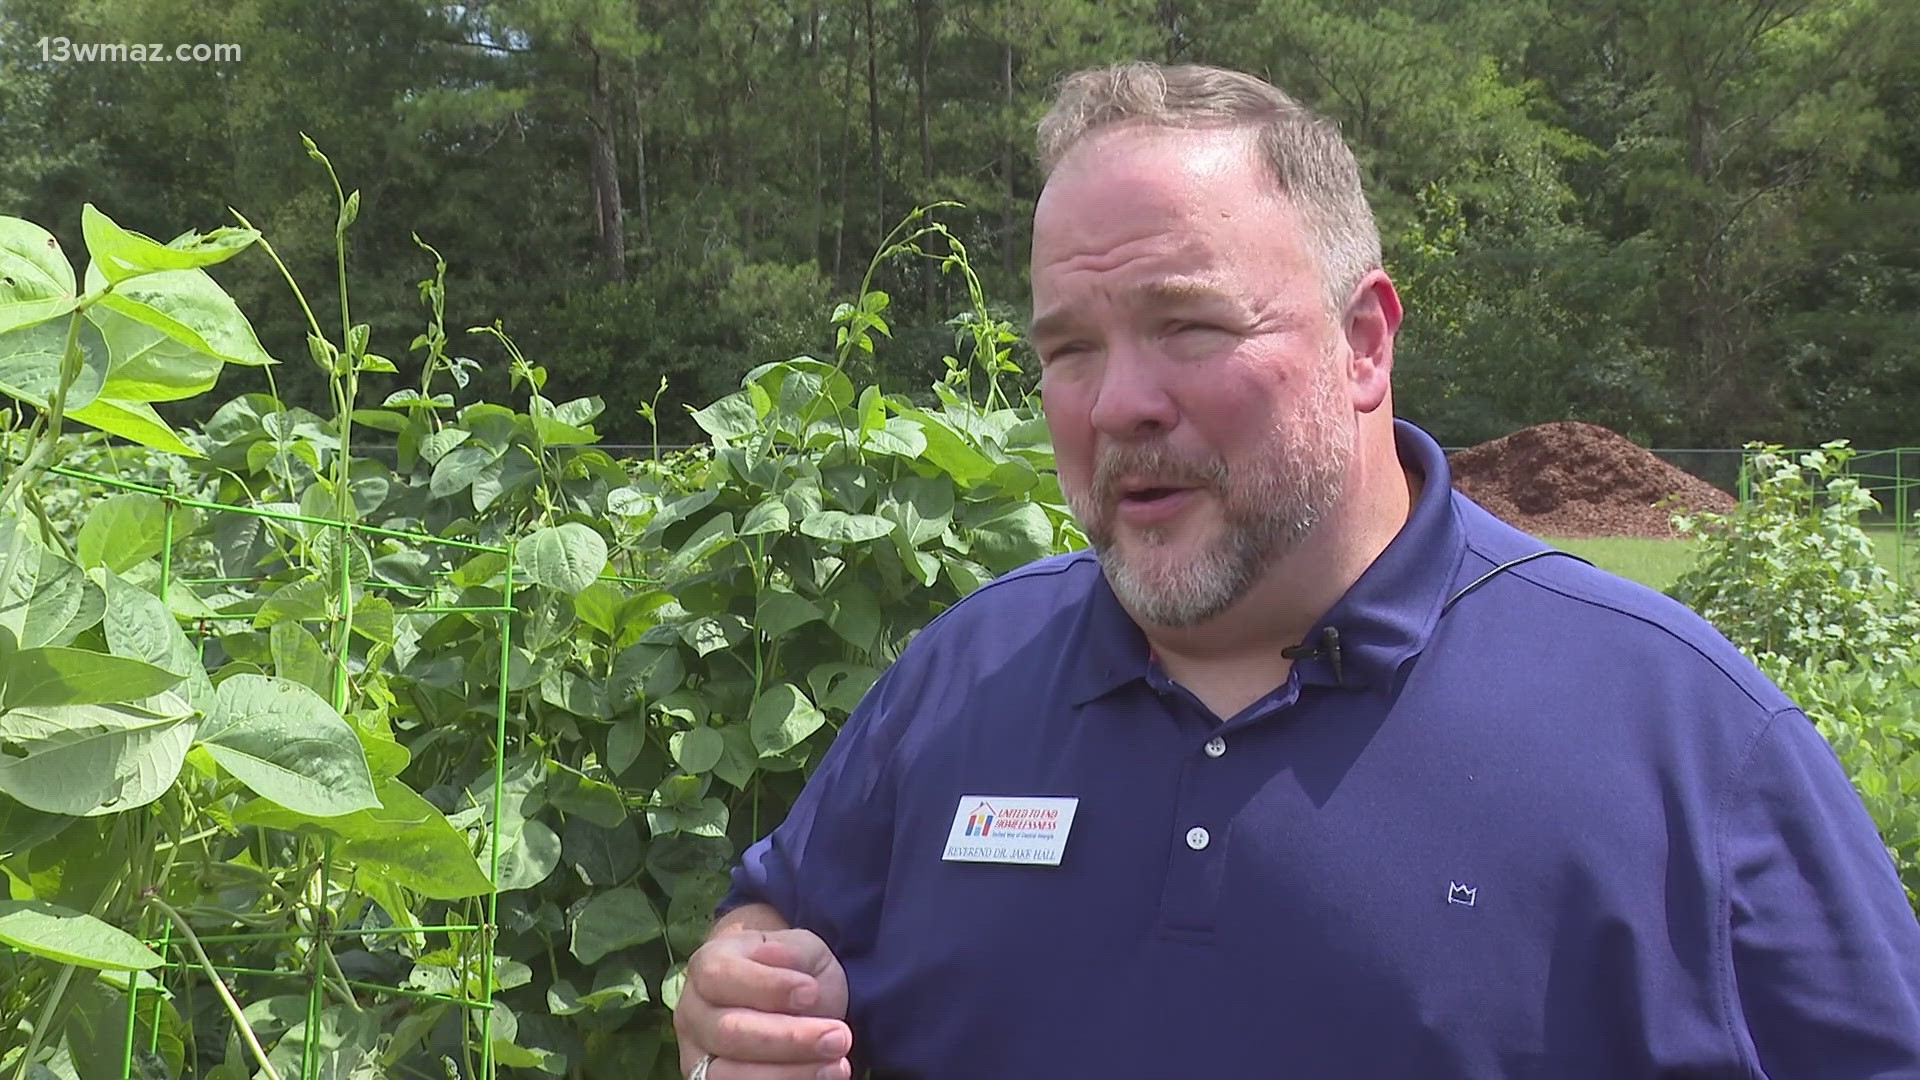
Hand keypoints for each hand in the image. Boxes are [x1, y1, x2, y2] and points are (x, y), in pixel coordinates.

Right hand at [675, 927, 853, 1078]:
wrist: (785, 998)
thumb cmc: (791, 970)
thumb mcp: (800, 948)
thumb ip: (791, 952)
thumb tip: (776, 956)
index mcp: (707, 968)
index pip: (721, 976)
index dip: (767, 986)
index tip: (811, 992)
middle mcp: (693, 1014)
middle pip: (728, 1032)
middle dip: (789, 1038)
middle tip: (839, 1037)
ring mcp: (697, 1055)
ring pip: (729, 1075)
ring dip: (788, 1074)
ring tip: (837, 1067)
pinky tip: (820, 1079)